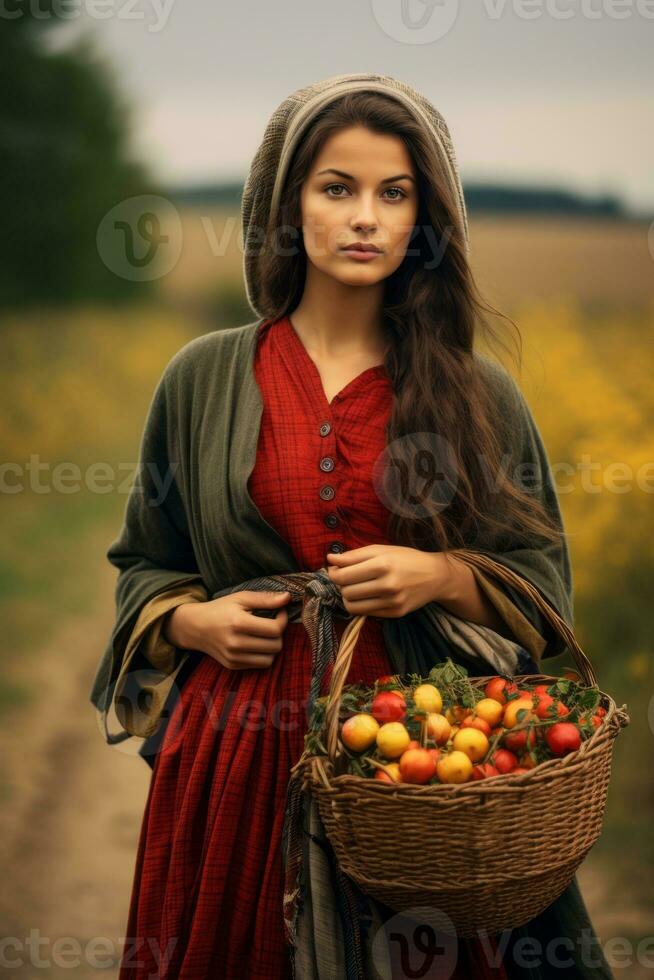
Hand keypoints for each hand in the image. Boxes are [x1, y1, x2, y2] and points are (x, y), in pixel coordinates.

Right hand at [165, 591, 290, 669]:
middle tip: (272, 623)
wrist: (195, 627)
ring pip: (270, 659)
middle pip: (276, 645)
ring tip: (265, 635)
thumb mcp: (241, 598)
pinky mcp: (232, 666)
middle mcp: (236, 643)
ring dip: (273, 647)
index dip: (283, 620)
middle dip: (279, 633)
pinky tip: (256, 643)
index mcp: (238, 623)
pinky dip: (263, 655)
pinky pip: (259, 665)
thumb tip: (288, 598)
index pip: (275, 629)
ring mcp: (233, 657)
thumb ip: (265, 599)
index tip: (280, 612)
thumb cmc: (220, 609)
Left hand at [325, 544, 455, 617]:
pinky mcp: (396, 613)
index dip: (333, 574)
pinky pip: (366, 613)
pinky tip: (368, 595)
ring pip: (353, 606)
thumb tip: (330, 559)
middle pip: (346, 591)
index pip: (344, 576)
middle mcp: (388, 585)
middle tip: (347, 578)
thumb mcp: (381, 550)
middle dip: (341, 585)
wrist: (435, 576)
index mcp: (383, 564)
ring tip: (355, 588)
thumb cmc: (406, 558)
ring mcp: (392, 601)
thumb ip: (354, 555)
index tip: (335, 570)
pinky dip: (361, 605)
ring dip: (348, 597)